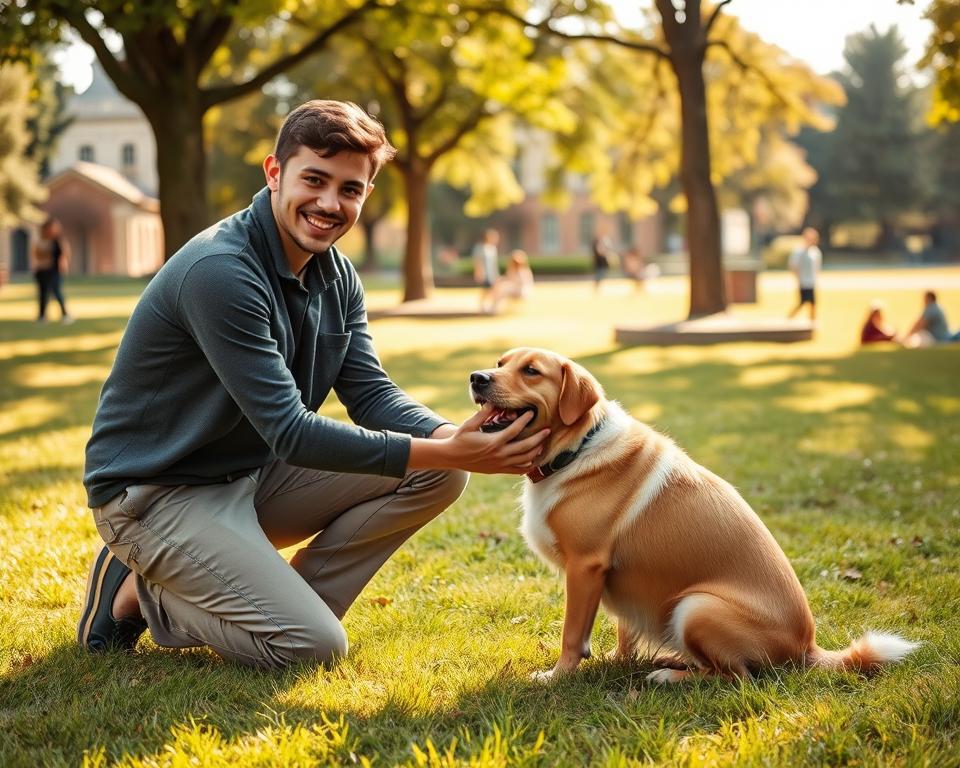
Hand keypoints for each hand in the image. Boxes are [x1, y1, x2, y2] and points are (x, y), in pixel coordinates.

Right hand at [408, 404, 548, 474]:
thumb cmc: (460, 439)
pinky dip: (527, 465)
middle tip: (547, 430)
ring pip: (524, 461)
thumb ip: (482, 414)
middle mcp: (499, 455)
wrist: (452, 457)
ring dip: (536, 452)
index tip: (531, 413)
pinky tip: (533, 459)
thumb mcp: (469, 424)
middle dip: (538, 438)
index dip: (524, 421)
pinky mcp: (498, 470)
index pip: (515, 431)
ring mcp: (500, 465)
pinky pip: (518, 470)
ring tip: (542, 444)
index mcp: (493, 442)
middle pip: (525, 447)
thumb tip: (492, 402)